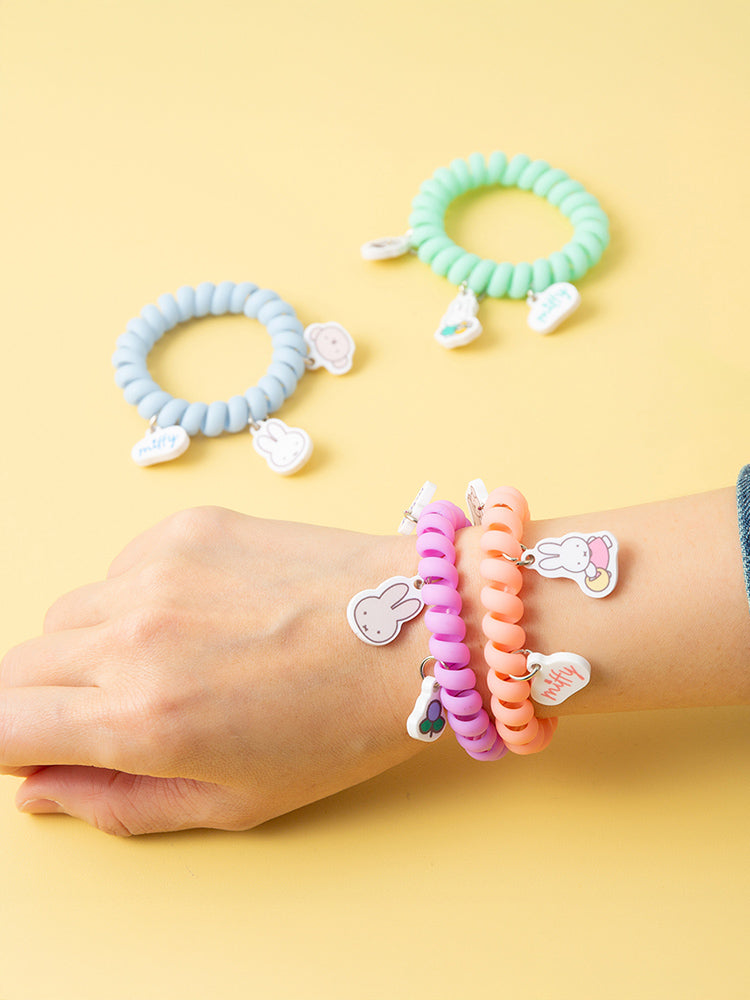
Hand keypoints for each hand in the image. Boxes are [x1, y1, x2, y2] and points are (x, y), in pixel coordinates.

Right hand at [0, 507, 423, 834]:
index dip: (8, 744)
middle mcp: (133, 635)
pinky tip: (204, 613)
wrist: (417, 627)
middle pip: (16, 666)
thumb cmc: (340, 727)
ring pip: (67, 613)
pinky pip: (120, 567)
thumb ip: (117, 804)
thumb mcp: (233, 801)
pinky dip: (137, 597)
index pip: (1, 725)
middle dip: (42, 700)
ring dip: (90, 647)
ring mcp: (157, 569)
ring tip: (171, 662)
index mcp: (140, 719)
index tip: (35, 747)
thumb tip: (38, 791)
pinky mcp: (186, 526)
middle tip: (109, 713)